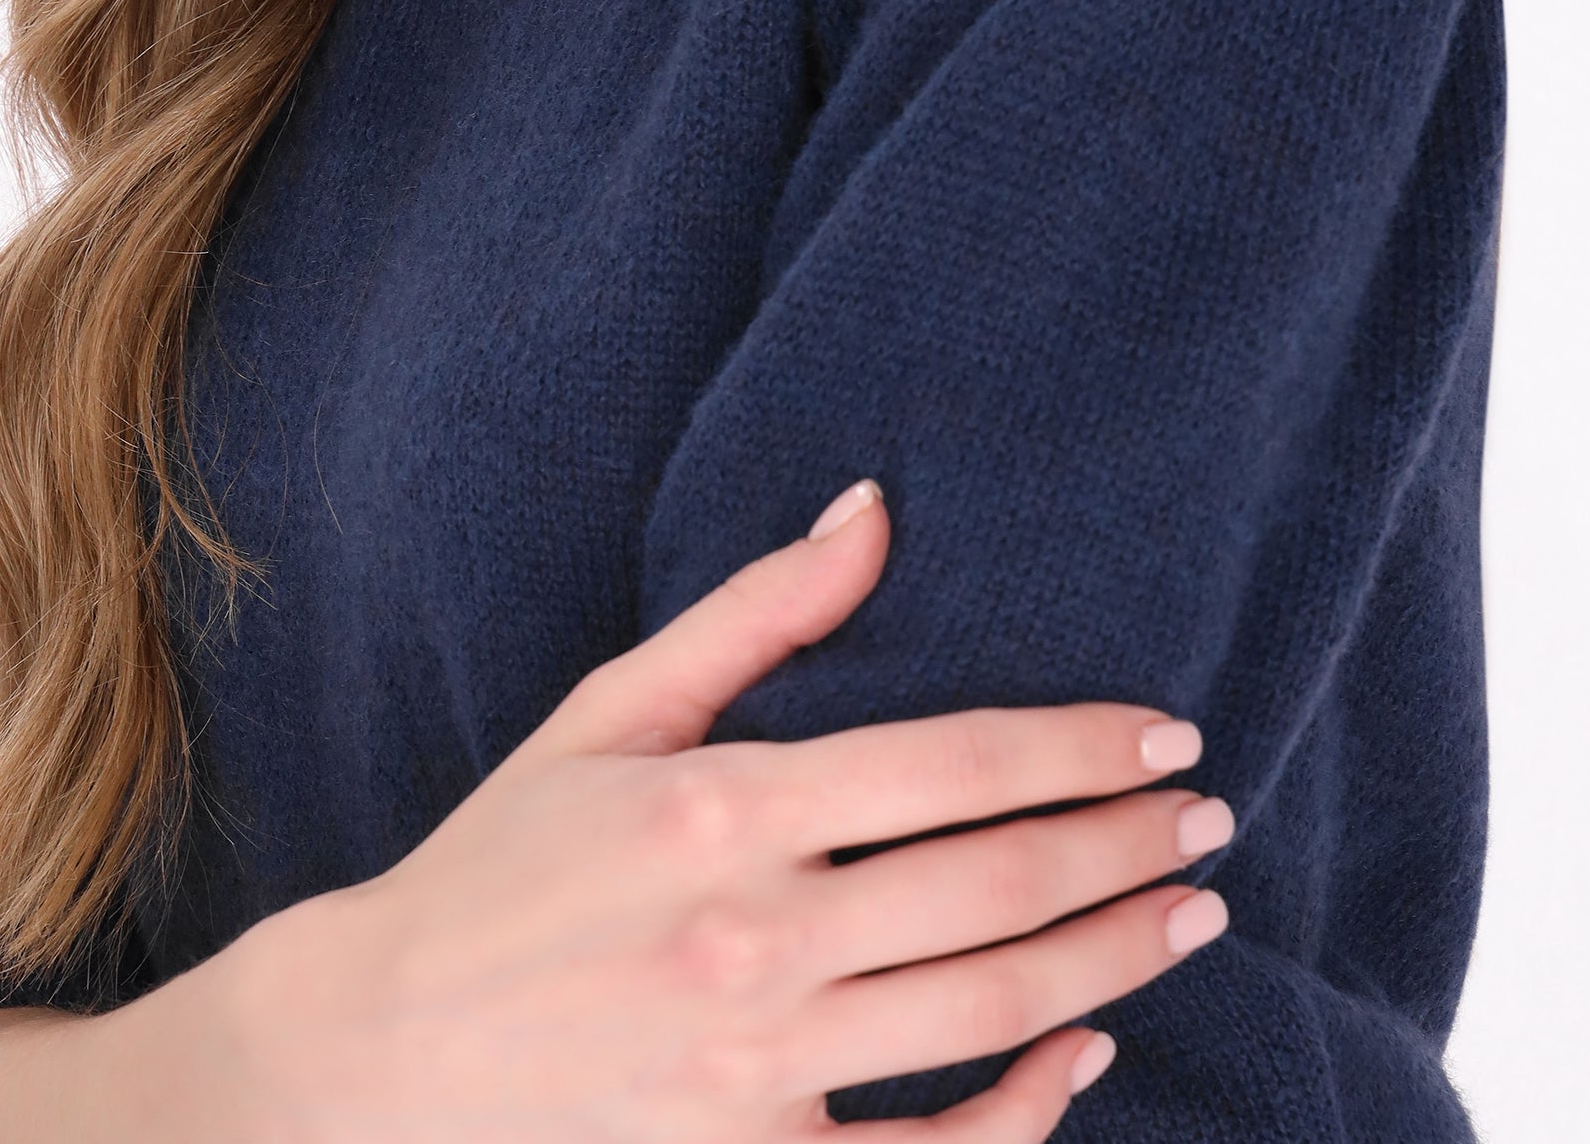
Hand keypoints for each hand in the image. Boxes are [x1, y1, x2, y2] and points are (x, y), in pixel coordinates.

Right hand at [188, 478, 1231, 1137]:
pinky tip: (1088, 1056)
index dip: (1084, 746)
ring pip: (992, 1010)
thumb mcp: (610, 711)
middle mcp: (754, 934)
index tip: (1169, 734)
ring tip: (1194, 913)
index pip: (958, 762)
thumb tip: (876, 505)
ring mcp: (756, 1069)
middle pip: (1001, 885)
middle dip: (1130, 845)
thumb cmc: (502, 863)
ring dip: (1116, 956)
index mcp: (724, 802)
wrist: (376, 1056)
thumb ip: (756, 613)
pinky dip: (1027, 1113)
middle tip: (1214, 820)